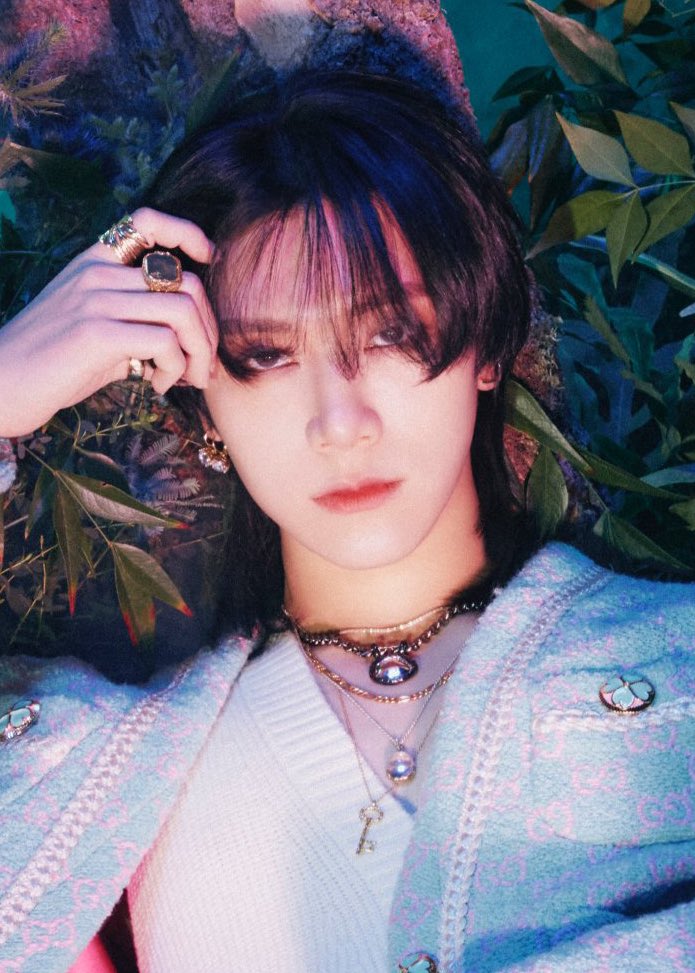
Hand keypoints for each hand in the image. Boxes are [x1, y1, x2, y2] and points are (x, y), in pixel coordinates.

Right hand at [0, 208, 216, 436]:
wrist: (2, 383)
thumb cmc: (55, 362)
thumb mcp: (98, 326)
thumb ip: (138, 319)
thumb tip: (194, 338)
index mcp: (95, 261)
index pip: (149, 220)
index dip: (189, 234)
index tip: (211, 260)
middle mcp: (97, 272)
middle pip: (186, 281)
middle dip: (208, 328)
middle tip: (202, 365)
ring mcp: (96, 299)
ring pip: (183, 310)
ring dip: (199, 351)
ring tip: (187, 378)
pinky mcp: (97, 333)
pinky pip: (165, 342)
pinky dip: (175, 369)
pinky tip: (158, 386)